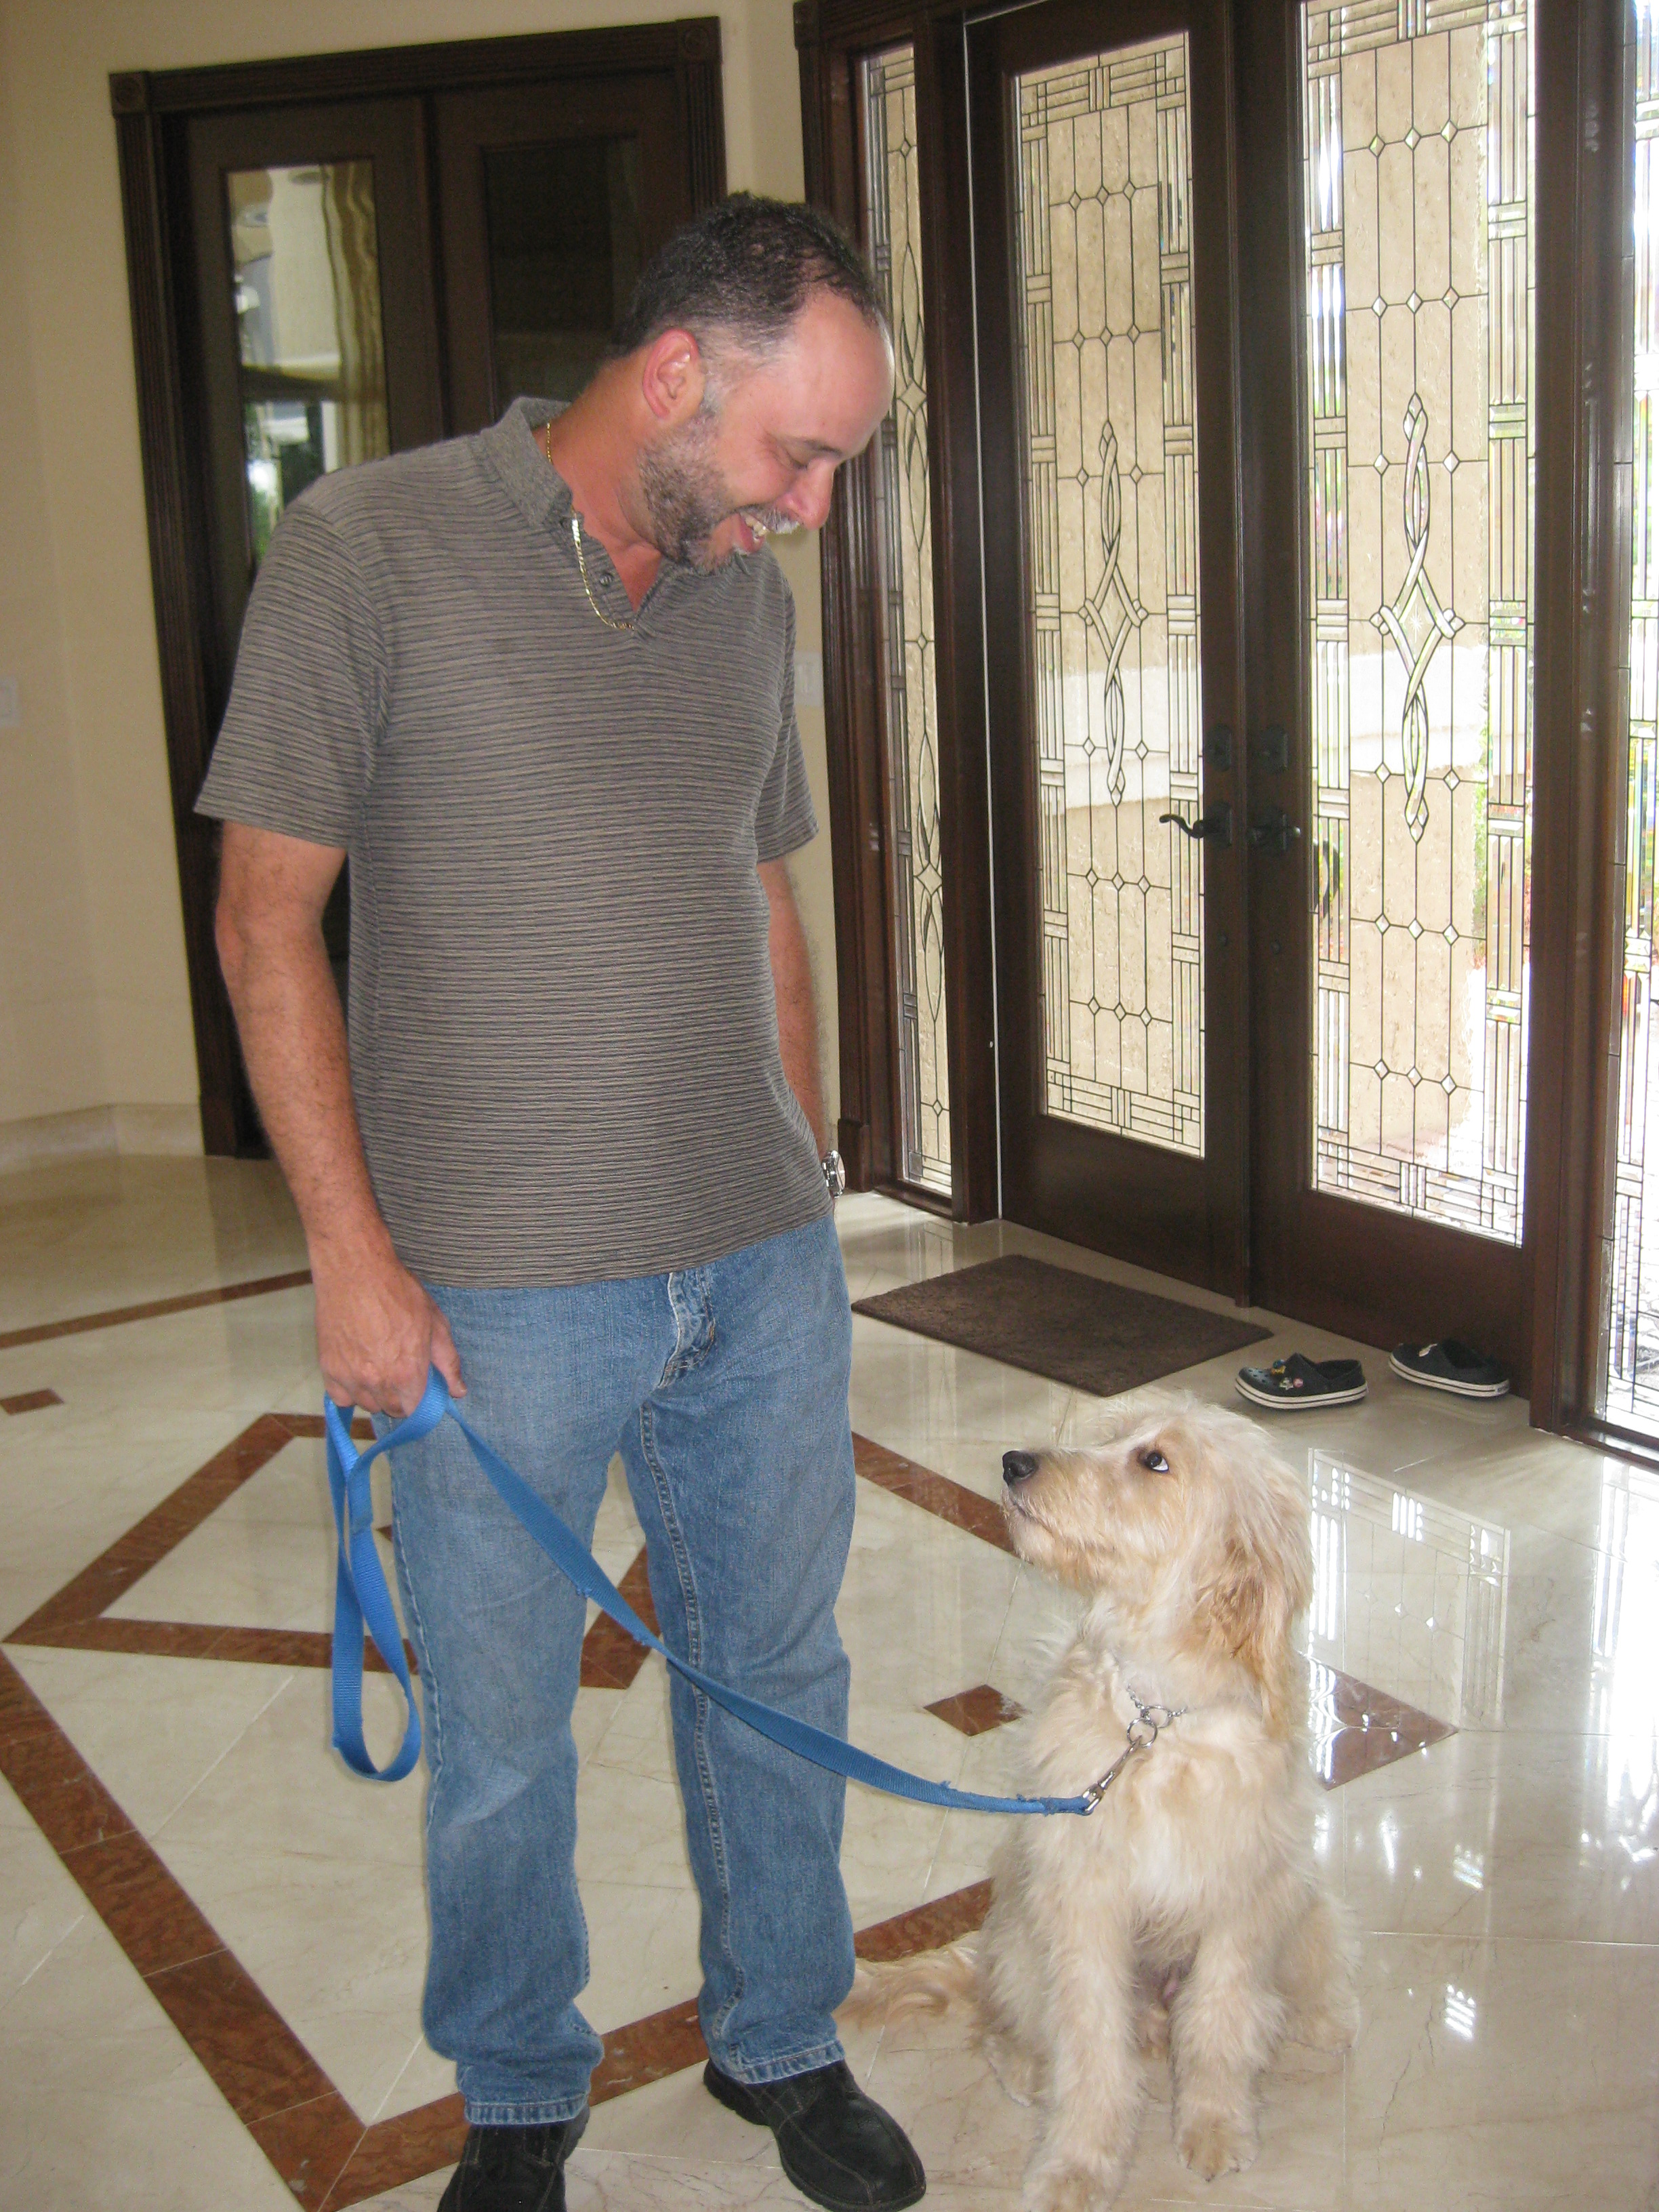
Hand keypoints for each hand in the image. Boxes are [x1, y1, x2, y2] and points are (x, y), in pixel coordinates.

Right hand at [310, 1241, 464, 1415]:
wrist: (355, 1270)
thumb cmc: (397, 1292)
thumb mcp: (434, 1323)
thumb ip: (448, 1362)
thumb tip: (458, 1391)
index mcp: (407, 1373)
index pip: (415, 1410)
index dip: (420, 1400)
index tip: (419, 1385)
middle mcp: (377, 1382)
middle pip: (392, 1409)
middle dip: (400, 1396)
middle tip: (400, 1368)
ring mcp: (349, 1377)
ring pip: (367, 1404)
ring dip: (375, 1393)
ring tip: (378, 1364)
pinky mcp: (328, 1369)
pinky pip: (340, 1397)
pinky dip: (349, 1389)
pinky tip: (357, 1368)